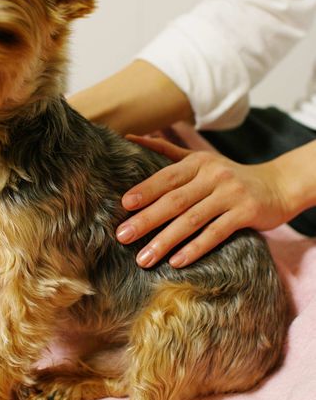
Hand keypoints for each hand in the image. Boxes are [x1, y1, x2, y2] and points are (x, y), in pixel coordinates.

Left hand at [116, 135, 288, 267]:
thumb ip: (167, 151)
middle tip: (122, 236)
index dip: (145, 190)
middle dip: (146, 219)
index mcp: (198, 162)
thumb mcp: (201, 159)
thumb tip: (130, 138)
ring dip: (165, 240)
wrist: (277, 186)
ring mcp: (230, 194)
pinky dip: (195, 248)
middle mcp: (213, 175)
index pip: (166, 177)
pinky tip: (176, 262)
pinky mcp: (246, 213)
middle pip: (175, 200)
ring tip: (143, 258)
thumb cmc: (228, 176)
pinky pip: (216, 233)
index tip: (123, 205)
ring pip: (192, 220)